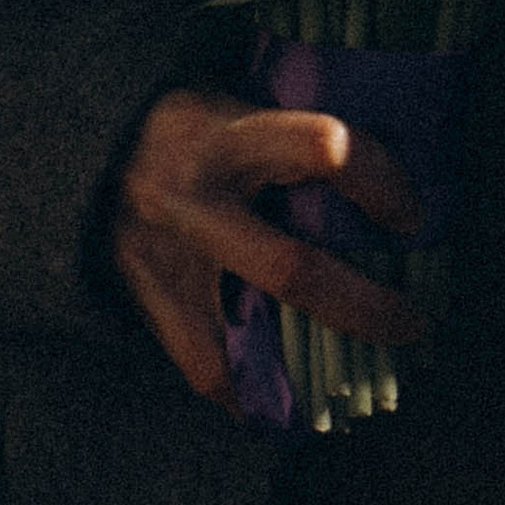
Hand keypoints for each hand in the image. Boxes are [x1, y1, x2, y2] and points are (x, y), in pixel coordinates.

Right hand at [112, 87, 420, 414]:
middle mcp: (195, 201)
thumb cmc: (195, 120)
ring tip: (368, 376)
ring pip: (249, 337)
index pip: (320, 150)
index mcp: (228, 135)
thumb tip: (399, 166)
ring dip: (317, 368)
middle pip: (291, 270)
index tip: (411, 215)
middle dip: (363, 307)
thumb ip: (299, 137)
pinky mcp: (151, 305)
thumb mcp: (241, 100)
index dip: (378, 182)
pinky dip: (258, 395)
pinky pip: (209, 371)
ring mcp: (167, 262)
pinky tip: (301, 404)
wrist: (90, 150)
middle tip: (414, 323)